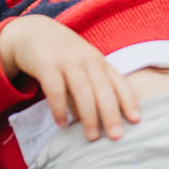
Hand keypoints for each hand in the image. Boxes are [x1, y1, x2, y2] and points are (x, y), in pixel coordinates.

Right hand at [0, 17, 139, 140]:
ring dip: (88, 116)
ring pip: (83, 91)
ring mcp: (66, 61)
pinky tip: (62, 124)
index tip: (136, 120)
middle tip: (116, 136)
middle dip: (111, 114)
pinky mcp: (46, 65)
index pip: (118, 82)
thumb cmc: (62, 54)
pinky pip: (56, 90)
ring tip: (92, 137)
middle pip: (103, 89)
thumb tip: (103, 118)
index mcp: (98, 61)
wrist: (31, 31)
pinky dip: (60, 109)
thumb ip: (93, 85)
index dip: (128, 100)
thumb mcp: (82, 64)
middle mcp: (86, 60)